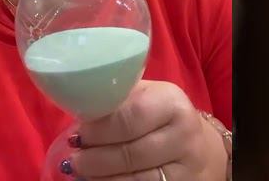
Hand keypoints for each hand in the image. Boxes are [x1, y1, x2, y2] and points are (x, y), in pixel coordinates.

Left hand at [65, 80, 223, 180]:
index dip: (99, 129)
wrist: (195, 145)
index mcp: (171, 102)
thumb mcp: (144, 96)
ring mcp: (186, 166)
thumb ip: (116, 99)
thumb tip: (76, 108)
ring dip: (101, 178)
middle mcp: (184, 134)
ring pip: (136, 180)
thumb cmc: (158, 116)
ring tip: (80, 171)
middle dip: (95, 158)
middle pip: (132, 153)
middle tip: (73, 159)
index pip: (131, 117)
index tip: (77, 135)